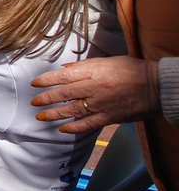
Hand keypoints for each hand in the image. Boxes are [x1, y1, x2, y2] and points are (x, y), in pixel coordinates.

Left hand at [30, 56, 160, 133]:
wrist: (157, 87)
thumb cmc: (134, 70)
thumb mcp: (108, 61)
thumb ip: (85, 66)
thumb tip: (65, 69)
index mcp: (95, 72)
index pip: (64, 76)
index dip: (47, 80)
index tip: (35, 83)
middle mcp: (95, 89)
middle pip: (65, 94)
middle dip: (46, 98)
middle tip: (34, 102)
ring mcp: (102, 104)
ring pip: (73, 110)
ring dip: (55, 114)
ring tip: (41, 116)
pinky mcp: (110, 117)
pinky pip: (88, 124)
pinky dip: (74, 128)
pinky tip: (63, 129)